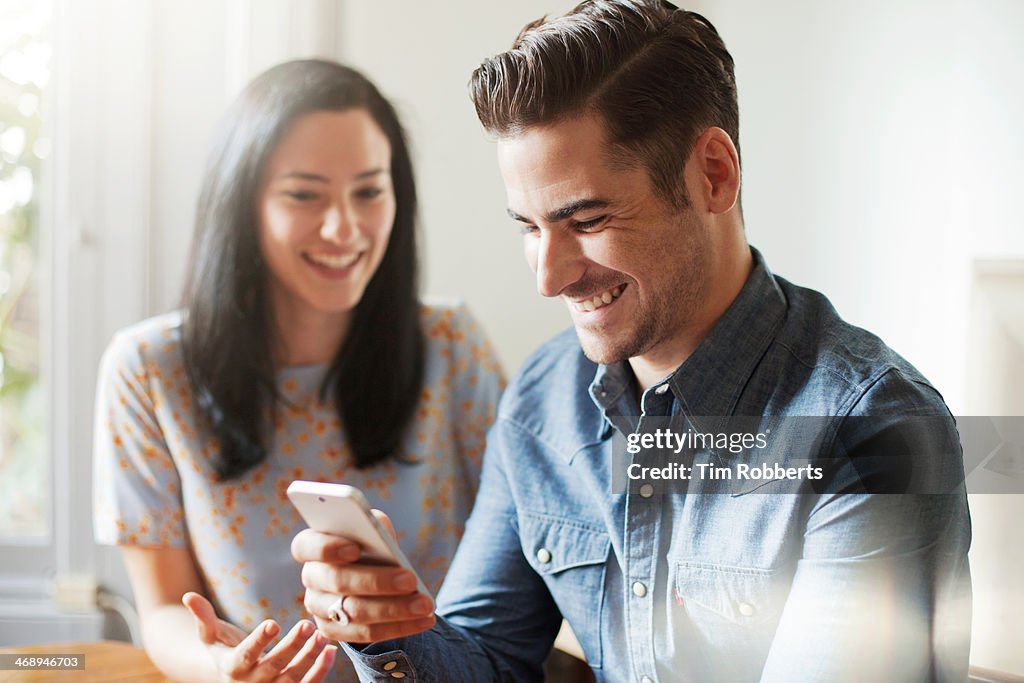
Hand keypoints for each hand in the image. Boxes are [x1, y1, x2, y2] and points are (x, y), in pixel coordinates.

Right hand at [182, 592, 336, 681]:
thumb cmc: (225, 650)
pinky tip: (330, 650)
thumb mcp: (212, 637)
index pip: (246, 655)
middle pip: (274, 665)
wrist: (236, 680)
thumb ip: (203, 617)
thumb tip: (188, 596)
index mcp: (232, 668)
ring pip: (293, 677)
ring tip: (322, 635)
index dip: (259, 641)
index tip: (274, 623)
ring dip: (310, 658)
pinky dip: (321, 671)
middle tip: (308, 625)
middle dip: (292, 646)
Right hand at [291, 510, 435, 643]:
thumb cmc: (371, 545)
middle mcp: (310, 577)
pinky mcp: (333, 630)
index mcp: (311, 546)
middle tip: (411, 580)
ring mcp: (318, 607)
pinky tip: (423, 621)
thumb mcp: (373, 530)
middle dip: (377, 581)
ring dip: (394, 610)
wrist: (373, 576)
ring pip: (354, 612)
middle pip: (338, 582)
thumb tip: (381, 538)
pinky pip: (365, 633)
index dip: (327, 548)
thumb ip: (373, 528)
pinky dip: (398, 627)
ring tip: (425, 605)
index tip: (354, 549)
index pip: (305, 546)